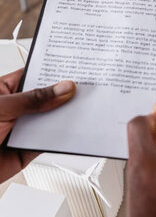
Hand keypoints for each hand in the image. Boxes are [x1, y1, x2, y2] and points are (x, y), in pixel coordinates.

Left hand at [0, 68, 75, 182]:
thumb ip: (34, 100)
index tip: (75, 66)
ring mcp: (22, 129)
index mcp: (4, 90)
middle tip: (86, 87)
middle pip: (46, 97)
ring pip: (50, 119)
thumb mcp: (2, 108)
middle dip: (64, 93)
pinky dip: (63, 136)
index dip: (53, 70)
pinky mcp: (27, 150)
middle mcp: (15, 108)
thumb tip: (62, 88)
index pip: (34, 75)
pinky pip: (49, 140)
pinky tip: (75, 129)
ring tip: (86, 107)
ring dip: (65, 115)